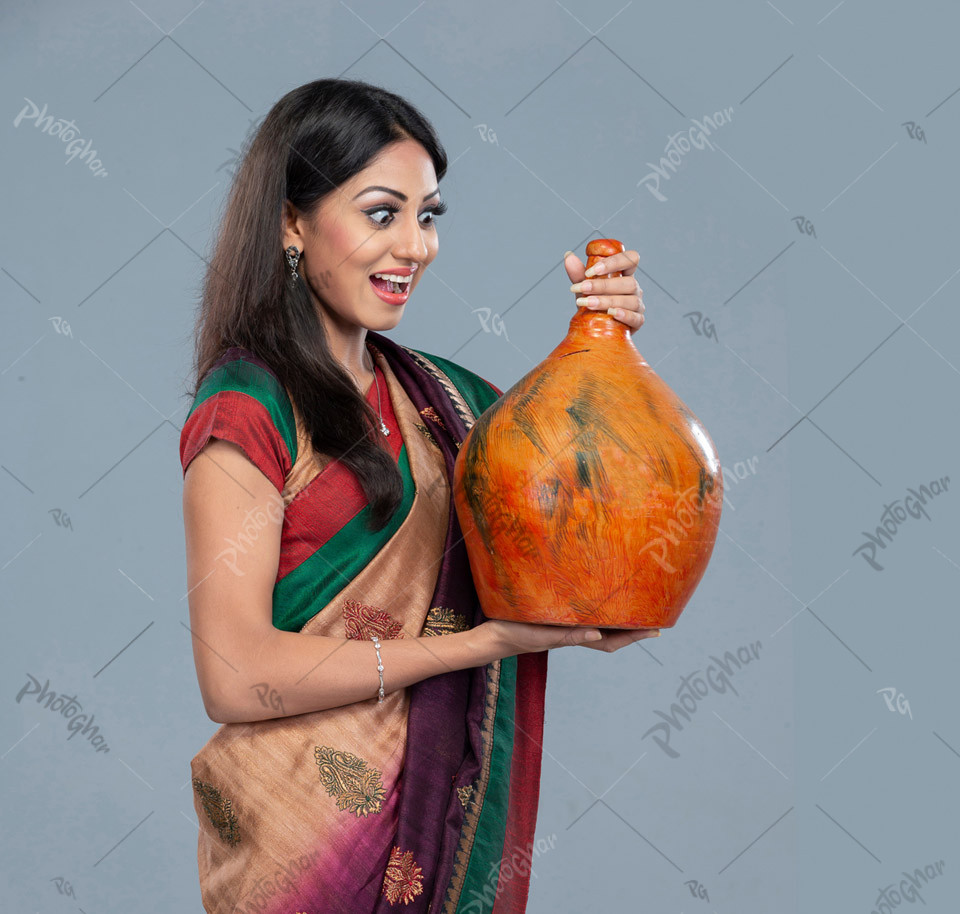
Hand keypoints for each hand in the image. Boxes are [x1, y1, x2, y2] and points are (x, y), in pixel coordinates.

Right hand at [479, 618, 659, 657]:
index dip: (634, 636)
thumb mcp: (542, 633)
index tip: (656, 629)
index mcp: (574, 637)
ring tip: (633, 606)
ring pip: (599, 624)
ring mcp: (564, 626)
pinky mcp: (554, 617)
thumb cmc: (515, 634)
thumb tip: (598, 633)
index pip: (611, 640)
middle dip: (632, 627)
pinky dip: (596, 610)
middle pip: (610, 633)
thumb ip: (568, 635)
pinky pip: (582, 614)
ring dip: (616, 618)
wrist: (492, 637)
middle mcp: (573, 632)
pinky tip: (597, 600)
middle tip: (654, 614)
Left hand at [564, 248, 644, 331]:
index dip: (614, 262)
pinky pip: (636, 318)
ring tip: (588, 303)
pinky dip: (625, 315)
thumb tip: (568, 256)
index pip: (630, 259)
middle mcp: (634, 288)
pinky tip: (612, 313)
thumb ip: (578, 274)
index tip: (592, 270)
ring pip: (631, 301)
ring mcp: (638, 306)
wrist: (595, 328)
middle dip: (603, 285)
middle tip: (582, 288)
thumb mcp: (584, 289)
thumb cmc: (593, 303)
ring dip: (608, 301)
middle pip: (629, 282)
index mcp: (625, 274)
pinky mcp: (637, 322)